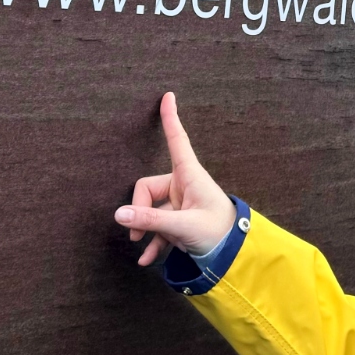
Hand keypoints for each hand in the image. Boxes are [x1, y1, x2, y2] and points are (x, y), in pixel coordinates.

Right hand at [115, 92, 236, 265]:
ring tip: (142, 248)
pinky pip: (159, 227)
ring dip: (145, 229)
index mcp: (190, 175)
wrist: (235, 253)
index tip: (168, 96)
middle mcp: (184, 185)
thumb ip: (151, 220)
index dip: (171, 119)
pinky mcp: (180, 220)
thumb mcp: (183, 226)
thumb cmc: (218, 232)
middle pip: (147, 188)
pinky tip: (148, 259)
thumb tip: (119, 214)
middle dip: (140, 210)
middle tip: (138, 234)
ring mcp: (181, 203)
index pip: (177, 141)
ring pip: (151, 209)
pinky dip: (153, 242)